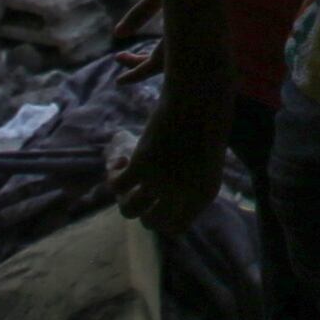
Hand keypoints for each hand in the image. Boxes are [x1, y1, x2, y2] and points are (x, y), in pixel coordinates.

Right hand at [109, 85, 229, 236]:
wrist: (200, 91)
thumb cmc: (207, 117)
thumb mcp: (205, 155)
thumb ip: (189, 179)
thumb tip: (162, 194)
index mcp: (204, 194)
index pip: (176, 227)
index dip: (160, 218)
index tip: (153, 202)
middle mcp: (183, 194)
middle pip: (150, 222)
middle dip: (141, 209)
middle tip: (138, 188)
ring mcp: (161, 182)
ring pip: (129, 209)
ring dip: (123, 197)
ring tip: (126, 177)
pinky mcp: (142, 165)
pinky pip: (117, 185)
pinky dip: (113, 176)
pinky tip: (118, 161)